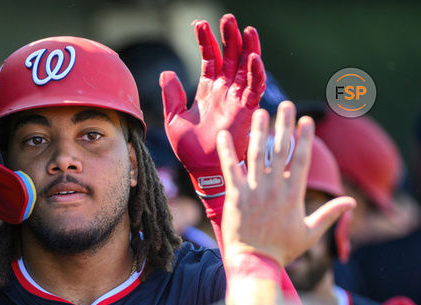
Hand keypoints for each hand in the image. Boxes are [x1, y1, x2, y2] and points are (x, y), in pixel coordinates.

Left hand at [161, 13, 264, 198]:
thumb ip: (172, 95)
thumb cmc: (189, 149)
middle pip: (230, 58)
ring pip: (245, 68)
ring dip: (247, 49)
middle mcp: (224, 91)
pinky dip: (255, 73)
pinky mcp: (246, 111)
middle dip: (229, 38)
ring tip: (245, 29)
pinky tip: (253, 57)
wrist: (201, 169)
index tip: (200, 24)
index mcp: (207, 91)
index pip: (210, 60)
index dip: (206, 42)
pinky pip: (254, 89)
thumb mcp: (174, 118)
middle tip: (228, 19)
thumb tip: (166, 72)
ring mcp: (236, 100)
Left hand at [217, 101, 355, 265]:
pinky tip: (223, 136)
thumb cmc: (282, 250)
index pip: (302, 159)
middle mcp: (275, 187)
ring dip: (258, 131)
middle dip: (284, 125)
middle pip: (281, 149)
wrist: (255, 263)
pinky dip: (226, 152)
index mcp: (294, 194)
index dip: (304, 137)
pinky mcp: (235, 196)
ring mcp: (254, 190)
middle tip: (285, 106)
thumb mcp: (310, 233)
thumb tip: (351, 202)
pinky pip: (230, 169)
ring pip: (256, 154)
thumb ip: (329, 214)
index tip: (305, 120)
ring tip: (260, 112)